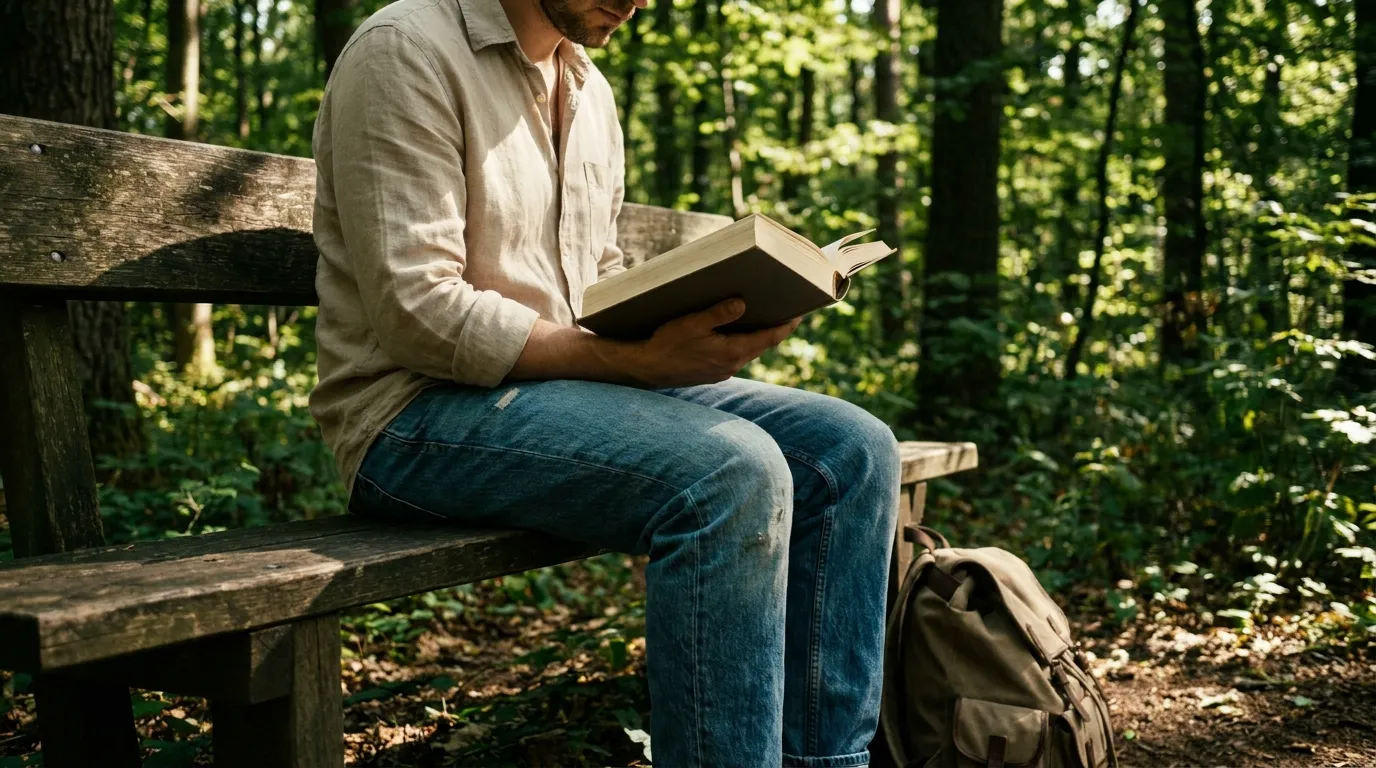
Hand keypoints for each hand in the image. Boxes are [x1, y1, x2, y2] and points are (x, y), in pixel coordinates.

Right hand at [623, 299, 801, 386]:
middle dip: (774, 329)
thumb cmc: (667, 344)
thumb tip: (742, 304)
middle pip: (761, 345)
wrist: (647, 369)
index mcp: (731, 353)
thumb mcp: (692, 324)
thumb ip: (719, 314)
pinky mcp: (713, 373)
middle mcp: (731, 365)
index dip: (785, 326)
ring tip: (766, 317)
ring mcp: (722, 371)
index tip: (799, 314)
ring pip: (748, 351)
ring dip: (758, 336)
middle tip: (787, 310)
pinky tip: (739, 331)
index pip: (768, 339)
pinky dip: (743, 343)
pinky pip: (735, 355)